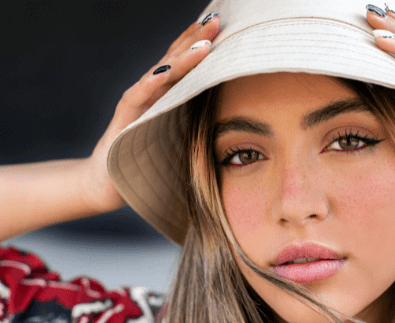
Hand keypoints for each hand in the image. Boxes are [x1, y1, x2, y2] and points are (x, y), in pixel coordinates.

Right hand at [82, 14, 220, 212]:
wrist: (108, 183)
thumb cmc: (148, 160)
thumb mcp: (181, 139)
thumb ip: (200, 124)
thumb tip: (239, 124)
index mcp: (167, 94)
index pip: (187, 62)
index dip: (203, 43)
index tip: (226, 26)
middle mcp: (151, 92)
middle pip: (176, 58)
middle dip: (196, 38)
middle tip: (217, 19)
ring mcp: (136, 102)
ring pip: (161, 73)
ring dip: (182, 57)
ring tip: (203, 43)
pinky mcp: (124, 118)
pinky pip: (138, 97)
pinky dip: (152, 84)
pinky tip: (167, 72)